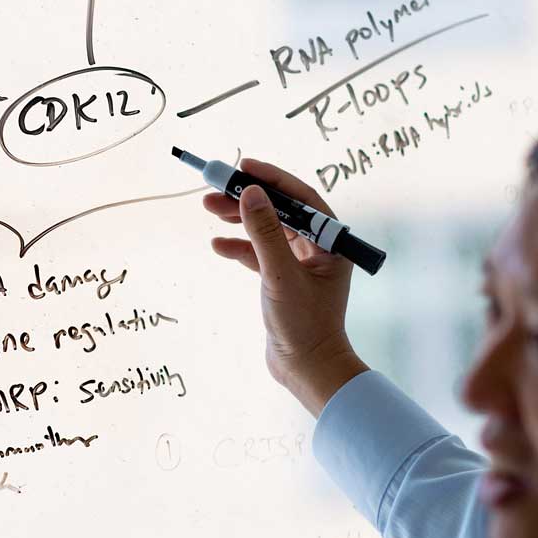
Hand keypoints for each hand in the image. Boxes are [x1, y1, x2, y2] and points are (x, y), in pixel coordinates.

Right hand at [202, 157, 368, 413]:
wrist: (307, 370)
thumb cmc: (304, 325)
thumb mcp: (279, 275)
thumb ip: (264, 232)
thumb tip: (250, 192)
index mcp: (329, 243)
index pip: (300, 198)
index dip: (272, 179)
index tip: (244, 167)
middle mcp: (317, 249)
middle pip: (280, 211)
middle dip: (247, 198)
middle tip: (215, 188)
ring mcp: (299, 264)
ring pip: (266, 230)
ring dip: (238, 219)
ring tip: (208, 209)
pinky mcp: (282, 280)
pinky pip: (259, 254)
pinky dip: (239, 247)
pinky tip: (218, 244)